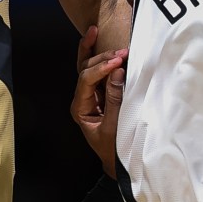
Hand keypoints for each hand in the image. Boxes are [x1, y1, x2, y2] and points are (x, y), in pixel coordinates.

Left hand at [70, 25, 127, 176]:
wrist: (117, 162)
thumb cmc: (114, 148)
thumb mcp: (115, 126)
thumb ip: (116, 99)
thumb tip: (118, 73)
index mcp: (80, 109)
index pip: (86, 81)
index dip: (101, 68)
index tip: (118, 61)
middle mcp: (83, 99)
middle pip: (84, 70)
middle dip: (101, 58)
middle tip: (121, 52)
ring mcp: (91, 95)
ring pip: (88, 67)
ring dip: (99, 54)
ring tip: (106, 39)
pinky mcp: (102, 94)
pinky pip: (99, 73)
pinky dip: (102, 59)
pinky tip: (104, 46)